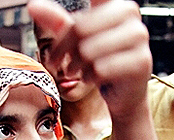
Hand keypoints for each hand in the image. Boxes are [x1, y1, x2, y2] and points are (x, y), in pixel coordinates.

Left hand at [28, 0, 151, 120]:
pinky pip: (102, 68)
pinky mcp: (141, 62)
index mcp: (114, 3)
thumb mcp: (76, 43)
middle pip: (80, 28)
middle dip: (63, 49)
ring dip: (77, 66)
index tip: (76, 23)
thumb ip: (57, 22)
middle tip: (57, 62)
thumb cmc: (99, 65)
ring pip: (90, 50)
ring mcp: (139, 37)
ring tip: (79, 71)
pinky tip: (95, 79)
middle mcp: (131, 14)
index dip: (89, 0)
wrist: (123, 96)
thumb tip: (32, 5)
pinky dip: (91, 78)